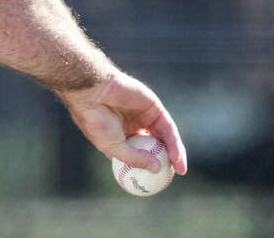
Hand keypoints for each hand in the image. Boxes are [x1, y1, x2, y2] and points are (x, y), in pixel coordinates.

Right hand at [58, 70, 187, 175]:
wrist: (94, 92)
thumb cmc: (96, 120)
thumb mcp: (113, 147)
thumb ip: (135, 159)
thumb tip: (156, 169)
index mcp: (118, 135)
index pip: (137, 153)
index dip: (146, 166)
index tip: (155, 181)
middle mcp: (132, 126)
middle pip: (154, 145)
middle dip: (165, 161)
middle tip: (172, 176)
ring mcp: (143, 116)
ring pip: (163, 137)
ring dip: (174, 153)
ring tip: (180, 169)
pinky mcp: (154, 107)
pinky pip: (167, 127)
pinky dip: (173, 142)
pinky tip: (176, 156)